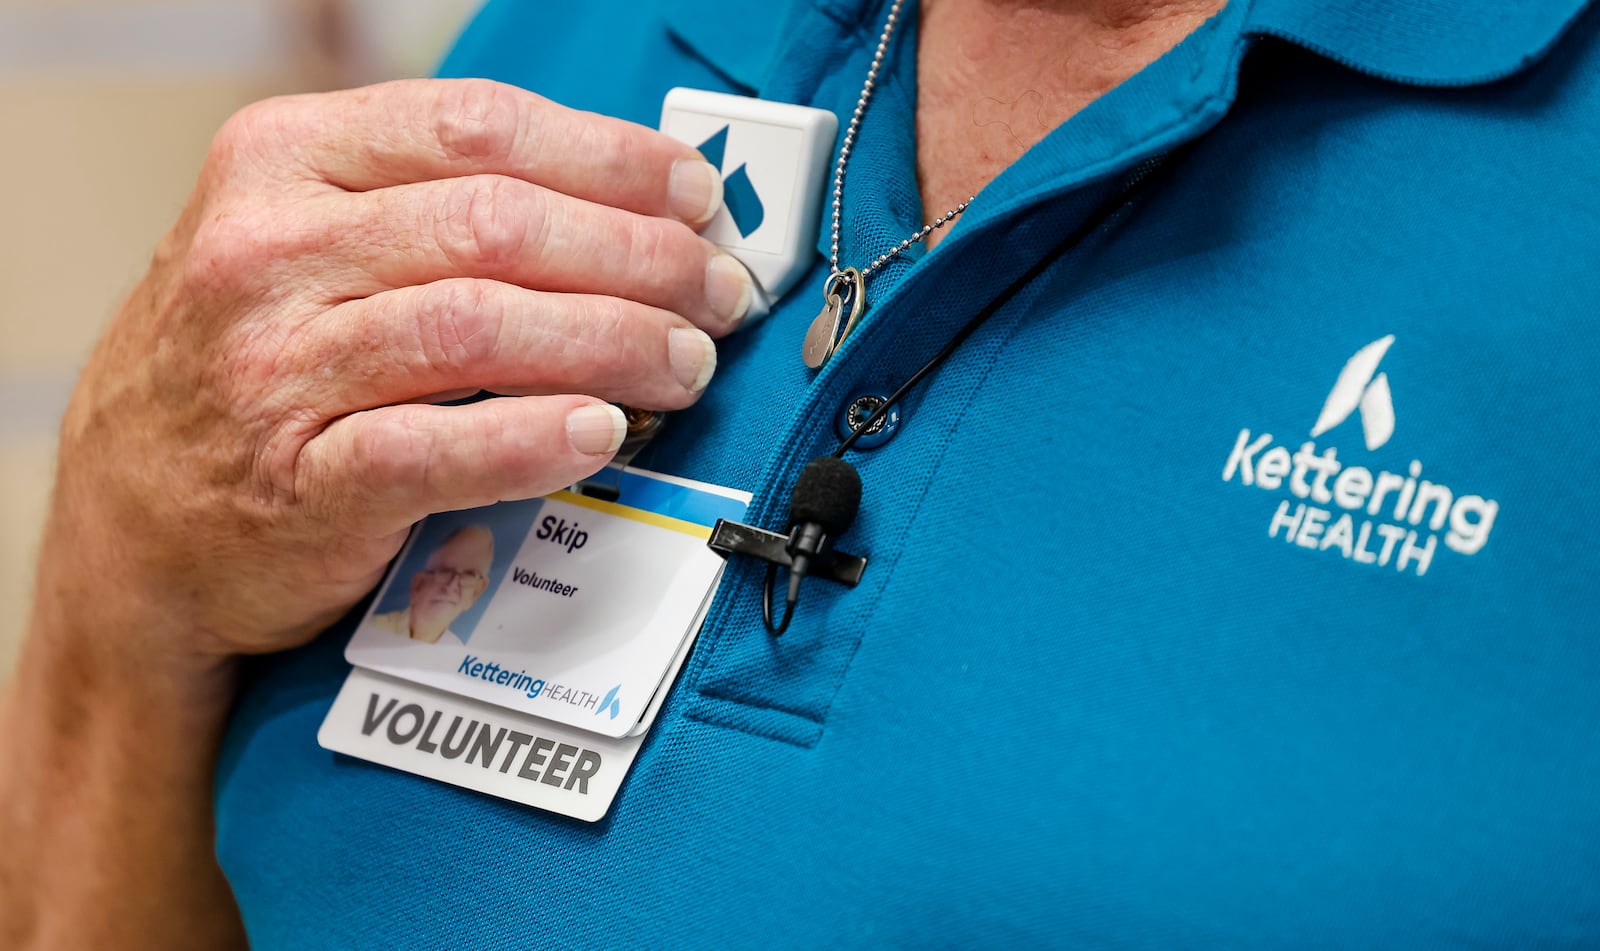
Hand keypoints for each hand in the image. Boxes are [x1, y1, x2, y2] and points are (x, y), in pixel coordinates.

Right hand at [31, 78, 752, 675]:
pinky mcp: (298, 481)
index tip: (693, 193)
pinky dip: (532, 438)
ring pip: (477, 327)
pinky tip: (601, 430)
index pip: (478, 128)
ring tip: (686, 362)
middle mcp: (271, 250)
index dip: (610, 158)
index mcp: (284, 159)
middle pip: (497, 225)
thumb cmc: (247, 360)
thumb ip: (432, 208)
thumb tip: (621, 207)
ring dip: (611, 341)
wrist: (132, 517)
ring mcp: (275, 367)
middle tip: (714, 292)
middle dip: (637, 256)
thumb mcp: (304, 239)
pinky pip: (435, 450)